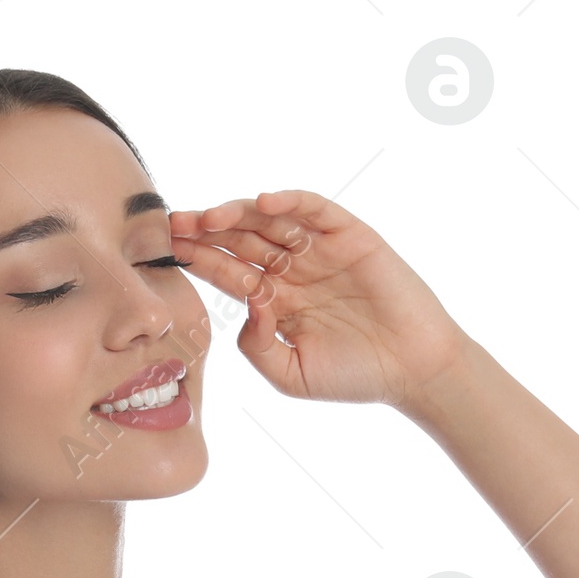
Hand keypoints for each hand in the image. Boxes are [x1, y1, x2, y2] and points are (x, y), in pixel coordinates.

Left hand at [168, 189, 466, 407]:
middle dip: (207, 232)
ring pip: (271, 221)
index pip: (229, 272)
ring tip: (210, 217)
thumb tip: (246, 305)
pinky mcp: (350, 236)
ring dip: (238, 215)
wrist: (413, 369)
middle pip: (241, 240)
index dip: (199, 260)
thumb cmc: (354, 376)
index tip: (166, 253)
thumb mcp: (290, 374)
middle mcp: (293, 269)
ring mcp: (320, 250)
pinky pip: (316, 209)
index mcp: (275, 300)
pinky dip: (290, 201)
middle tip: (174, 225)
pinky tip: (262, 203)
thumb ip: (256, 347)